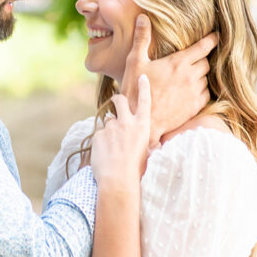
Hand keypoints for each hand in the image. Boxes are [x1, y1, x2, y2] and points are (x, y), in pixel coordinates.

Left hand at [91, 74, 150, 190]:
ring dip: (109, 129)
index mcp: (143, 126)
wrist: (118, 179)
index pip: (144, 101)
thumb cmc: (136, 170)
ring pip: (108, 122)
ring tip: (111, 147)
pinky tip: (104, 153)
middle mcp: (128, 122)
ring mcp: (112, 127)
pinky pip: (99, 134)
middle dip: (117, 99)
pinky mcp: (99, 134)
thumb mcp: (147, 154)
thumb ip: (149, 145)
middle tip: (115, 101)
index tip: (141, 77)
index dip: (143, 87)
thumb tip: (157, 145)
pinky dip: (101, 142)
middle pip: (120, 101)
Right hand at [121, 15, 214, 146]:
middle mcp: (190, 76)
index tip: (216, 36)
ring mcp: (194, 93)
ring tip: (188, 76)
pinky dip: (201, 90)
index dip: (211, 40)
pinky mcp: (195, 107)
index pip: (203, 47)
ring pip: (206, 78)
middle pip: (206, 62)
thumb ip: (142, 38)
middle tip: (193, 59)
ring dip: (200, 75)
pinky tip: (190, 90)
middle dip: (201, 59)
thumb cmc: (136, 90)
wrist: (141, 121)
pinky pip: (206, 94)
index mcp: (178, 63)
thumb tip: (143, 17)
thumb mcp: (135, 61)